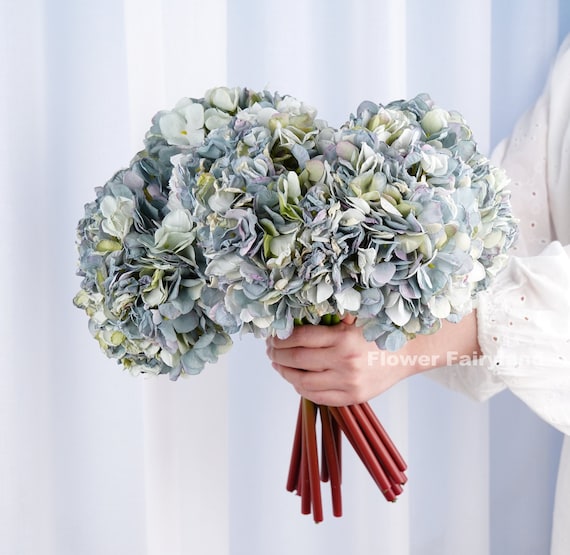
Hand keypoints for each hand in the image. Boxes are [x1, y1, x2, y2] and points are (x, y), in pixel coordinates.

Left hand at [265, 312, 479, 405]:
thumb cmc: (378, 332)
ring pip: (302, 382)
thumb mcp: (354, 319)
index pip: (300, 338)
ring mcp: (348, 383)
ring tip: (278, 364)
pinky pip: (317, 397)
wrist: (408, 353)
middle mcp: (344, 362)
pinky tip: (295, 379)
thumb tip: (291, 322)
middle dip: (277, 355)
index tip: (272, 335)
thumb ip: (328, 319)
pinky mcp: (351, 398)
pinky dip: (301, 388)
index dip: (281, 337)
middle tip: (270, 349)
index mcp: (344, 338)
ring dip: (285, 373)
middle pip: (297, 361)